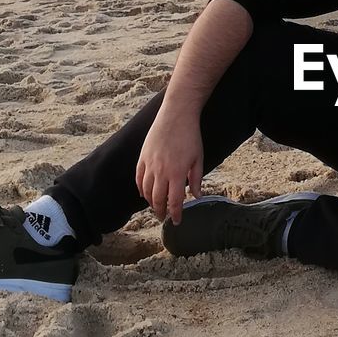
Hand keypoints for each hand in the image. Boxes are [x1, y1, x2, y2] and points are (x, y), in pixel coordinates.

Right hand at [136, 106, 203, 224]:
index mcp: (177, 173)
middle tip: (164, 218)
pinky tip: (144, 194)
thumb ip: (196, 179)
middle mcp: (161, 171)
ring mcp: (149, 164)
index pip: (174, 201)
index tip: (177, 221)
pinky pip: (138, 178)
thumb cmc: (190, 136)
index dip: (175, 214)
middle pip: (157, 199)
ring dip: (150, 202)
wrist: (176, 115)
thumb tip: (196, 196)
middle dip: (161, 212)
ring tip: (156, 207)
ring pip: (146, 191)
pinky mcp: (142, 156)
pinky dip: (140, 189)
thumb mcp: (199, 159)